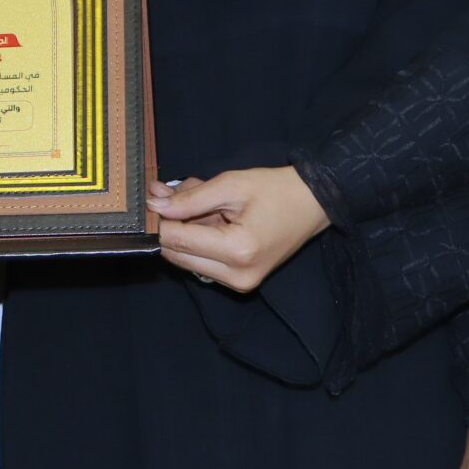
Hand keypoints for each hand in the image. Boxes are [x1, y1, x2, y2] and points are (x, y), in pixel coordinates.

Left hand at [152, 165, 330, 293]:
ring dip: (187, 233)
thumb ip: (190, 197)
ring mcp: (240, 284)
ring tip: (207, 204)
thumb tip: (154, 204)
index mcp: (237, 251)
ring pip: (187, 261)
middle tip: (181, 194)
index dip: (161, 218)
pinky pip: (203, 264)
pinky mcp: (242, 283)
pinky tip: (214, 218)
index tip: (156, 196)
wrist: (314, 204)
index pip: (177, 240)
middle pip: (178, 255)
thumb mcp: (231, 185)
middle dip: (173, 225)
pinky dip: (200, 241)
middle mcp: (237, 276)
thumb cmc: (276, 190)